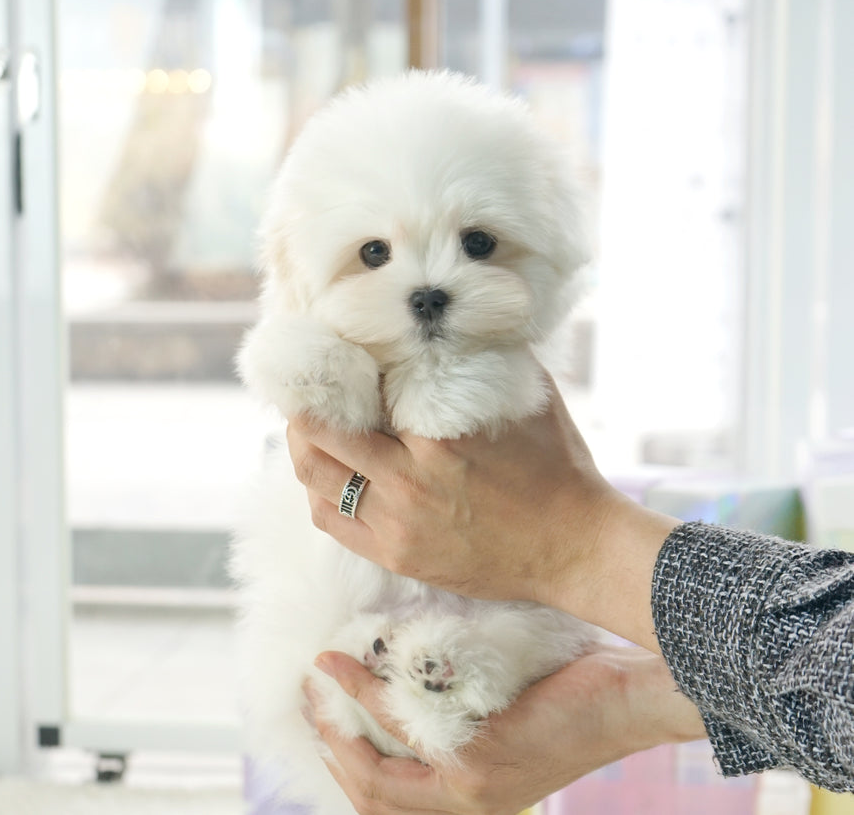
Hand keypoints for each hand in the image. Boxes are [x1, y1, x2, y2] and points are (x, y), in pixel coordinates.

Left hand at [287, 381, 679, 647]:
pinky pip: (332, 522)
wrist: (576, 548)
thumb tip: (456, 324)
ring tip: (309, 430)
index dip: (335, 371)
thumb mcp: (531, 396)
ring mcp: (399, 523)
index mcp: (438, 435)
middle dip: (302, 407)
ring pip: (317, 481)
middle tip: (305, 391)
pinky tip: (329, 476)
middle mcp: (409, 480)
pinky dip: (319, 492)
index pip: (358, 394)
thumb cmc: (559, 468)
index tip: (327, 355)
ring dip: (304, 448)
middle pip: (319, 436)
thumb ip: (487, 357)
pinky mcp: (398, 555)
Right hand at [303, 646, 706, 814]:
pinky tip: (346, 662)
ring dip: (334, 727)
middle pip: (368, 799)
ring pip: (372, 774)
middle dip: (328, 750)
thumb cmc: (574, 691)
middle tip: (308, 702)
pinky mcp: (478, 764)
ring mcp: (470, 791)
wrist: (632, 700)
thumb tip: (420, 665)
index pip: (389, 802)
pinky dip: (363, 693)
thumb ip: (464, 704)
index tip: (324, 721)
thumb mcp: (511, 709)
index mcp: (474, 799)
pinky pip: (399, 725)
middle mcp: (466, 807)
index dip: (345, 766)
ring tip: (316, 683)